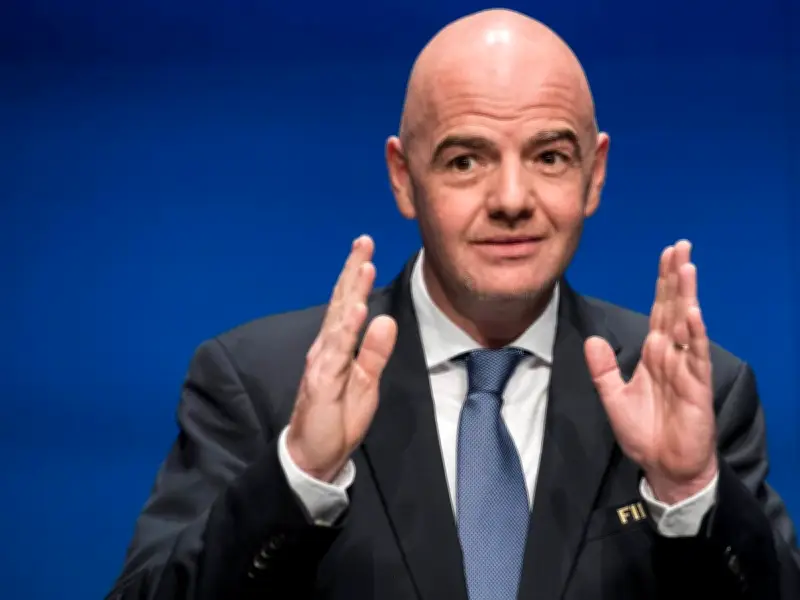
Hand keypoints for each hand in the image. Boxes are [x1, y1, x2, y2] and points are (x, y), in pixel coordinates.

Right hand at [286, 235, 397, 482]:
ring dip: (351, 292)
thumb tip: (386, 320)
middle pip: (340, 303)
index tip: (366, 250)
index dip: (356, 277)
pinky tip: (355, 310)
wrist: (313, 456)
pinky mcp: (321, 383)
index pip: (347, 305)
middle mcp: (326, 349)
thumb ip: (374, 352)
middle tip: (363, 241)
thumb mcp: (366, 382)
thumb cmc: (337, 418)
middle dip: (352, 271)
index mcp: (337, 347)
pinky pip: (336, 353)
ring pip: (338, 322)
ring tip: (363, 266)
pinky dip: (346, 330)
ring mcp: (322, 364)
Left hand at [584, 240, 716, 503]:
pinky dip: (694, 334)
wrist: (663, 466)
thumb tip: (592, 339)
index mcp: (653, 353)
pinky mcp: (696, 387)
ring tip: (687, 267)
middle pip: (674, 307)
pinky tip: (693, 312)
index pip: (659, 309)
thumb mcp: (613, 397)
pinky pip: (694, 356)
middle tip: (681, 246)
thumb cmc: (644, 433)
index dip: (662, 282)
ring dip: (687, 296)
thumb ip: (603, 369)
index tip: (666, 255)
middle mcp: (671, 354)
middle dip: (676, 277)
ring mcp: (685, 368)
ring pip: (687, 324)